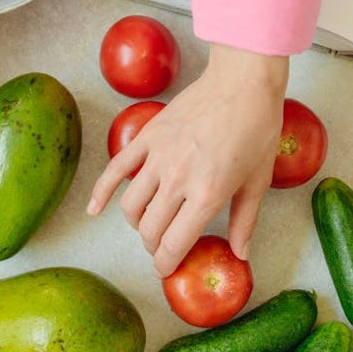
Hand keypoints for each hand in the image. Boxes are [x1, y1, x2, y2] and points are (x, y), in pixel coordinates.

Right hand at [87, 43, 288, 276]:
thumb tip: (240, 254)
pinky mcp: (147, 137)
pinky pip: (115, 169)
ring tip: (148, 224)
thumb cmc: (257, 129)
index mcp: (207, 194)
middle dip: (153, 247)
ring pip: (130, 206)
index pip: (173, 245)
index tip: (167, 269)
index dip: (166, 264)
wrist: (242, 82)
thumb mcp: (258, 181)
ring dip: (136, 223)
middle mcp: (178, 179)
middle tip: (163, 247)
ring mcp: (158, 156)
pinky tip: (94, 209)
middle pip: (149, 230)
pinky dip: (101, 192)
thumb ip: (245, 221)